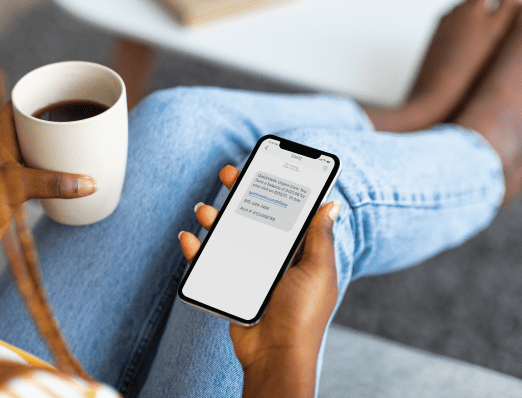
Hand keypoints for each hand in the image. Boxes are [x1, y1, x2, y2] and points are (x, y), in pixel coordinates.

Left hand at [0, 102, 97, 260]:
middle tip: (80, 117)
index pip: (17, 105)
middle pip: (31, 124)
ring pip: (36, 146)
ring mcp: (6, 163)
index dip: (40, 98)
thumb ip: (52, 184)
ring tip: (81, 139)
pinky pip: (39, 166)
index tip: (65, 94)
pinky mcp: (14, 182)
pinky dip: (54, 165)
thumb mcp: (16, 188)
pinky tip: (71, 166)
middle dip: (54, 121)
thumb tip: (88, 184)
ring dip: (56, 145)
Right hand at [179, 166, 339, 387]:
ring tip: (205, 211)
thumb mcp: (318, 271)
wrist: (275, 355)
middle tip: (229, 175)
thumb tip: (332, 204)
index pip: (287, 211)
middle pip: (255, 216)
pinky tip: (189, 239)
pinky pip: (211, 261)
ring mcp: (251, 269)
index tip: (265, 166)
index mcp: (299, 250)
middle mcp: (275, 256)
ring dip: (215, 218)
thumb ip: (319, 236)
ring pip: (230, 234)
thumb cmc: (302, 315)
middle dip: (241, 193)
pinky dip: (197, 249)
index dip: (276, 187)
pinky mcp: (231, 283)